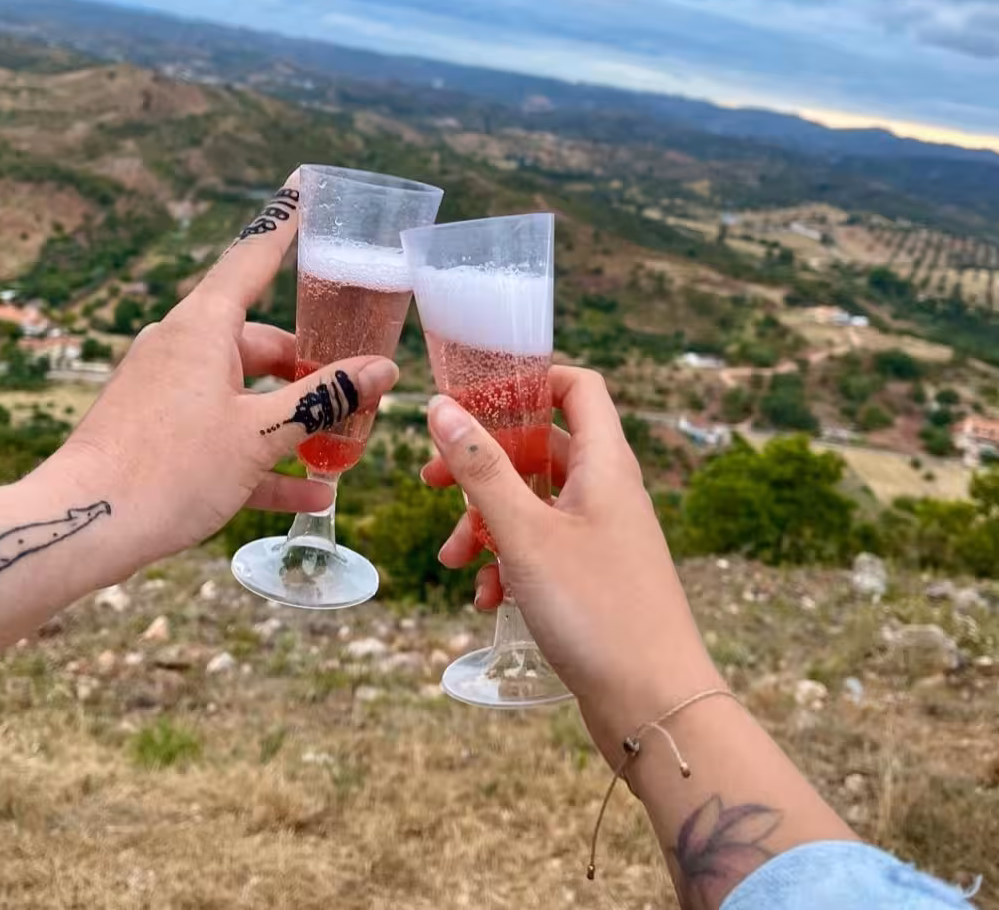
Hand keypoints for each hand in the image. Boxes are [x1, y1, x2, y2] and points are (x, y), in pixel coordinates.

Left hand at [36, 171, 398, 575]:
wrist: (84, 527)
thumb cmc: (173, 468)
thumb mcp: (261, 433)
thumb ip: (324, 398)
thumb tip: (381, 370)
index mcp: (204, 327)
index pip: (254, 256)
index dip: (285, 222)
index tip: (305, 186)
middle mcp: (182, 347)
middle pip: (261, 341)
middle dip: (309, 370)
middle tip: (354, 393)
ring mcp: (166, 388)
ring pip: (244, 392)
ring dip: (290, 420)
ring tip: (339, 448)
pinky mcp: (158, 429)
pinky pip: (221, 431)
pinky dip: (260, 454)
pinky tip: (307, 492)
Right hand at [421, 366, 720, 761]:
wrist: (656, 706)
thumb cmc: (596, 609)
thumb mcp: (524, 533)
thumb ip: (481, 468)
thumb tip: (441, 408)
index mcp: (604, 464)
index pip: (577, 387)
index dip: (529, 380)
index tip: (476, 397)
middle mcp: (607, 491)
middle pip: (541, 449)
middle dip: (483, 466)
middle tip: (432, 483)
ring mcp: (603, 536)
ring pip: (534, 506)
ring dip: (487, 526)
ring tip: (452, 562)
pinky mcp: (594, 577)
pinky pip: (543, 551)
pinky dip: (510, 564)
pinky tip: (486, 599)